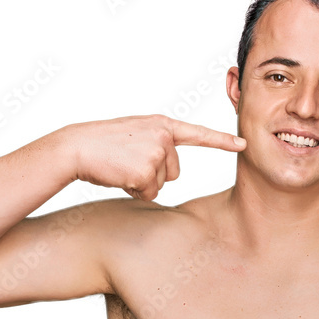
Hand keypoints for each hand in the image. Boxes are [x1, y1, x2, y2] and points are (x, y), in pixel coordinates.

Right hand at [69, 115, 245, 200]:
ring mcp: (156, 151)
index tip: (242, 144)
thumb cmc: (102, 146)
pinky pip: (149, 193)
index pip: (197, 134)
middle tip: (127, 162)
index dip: (221, 141)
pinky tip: (119, 175)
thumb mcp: (135, 136)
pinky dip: (134, 190)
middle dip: (153, 175)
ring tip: (121, 167)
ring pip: (162, 184)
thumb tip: (168, 173)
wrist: (76, 148)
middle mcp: (163, 135)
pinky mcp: (147, 169)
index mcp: (161, 125)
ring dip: (142, 183)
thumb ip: (157, 145)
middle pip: (175, 172)